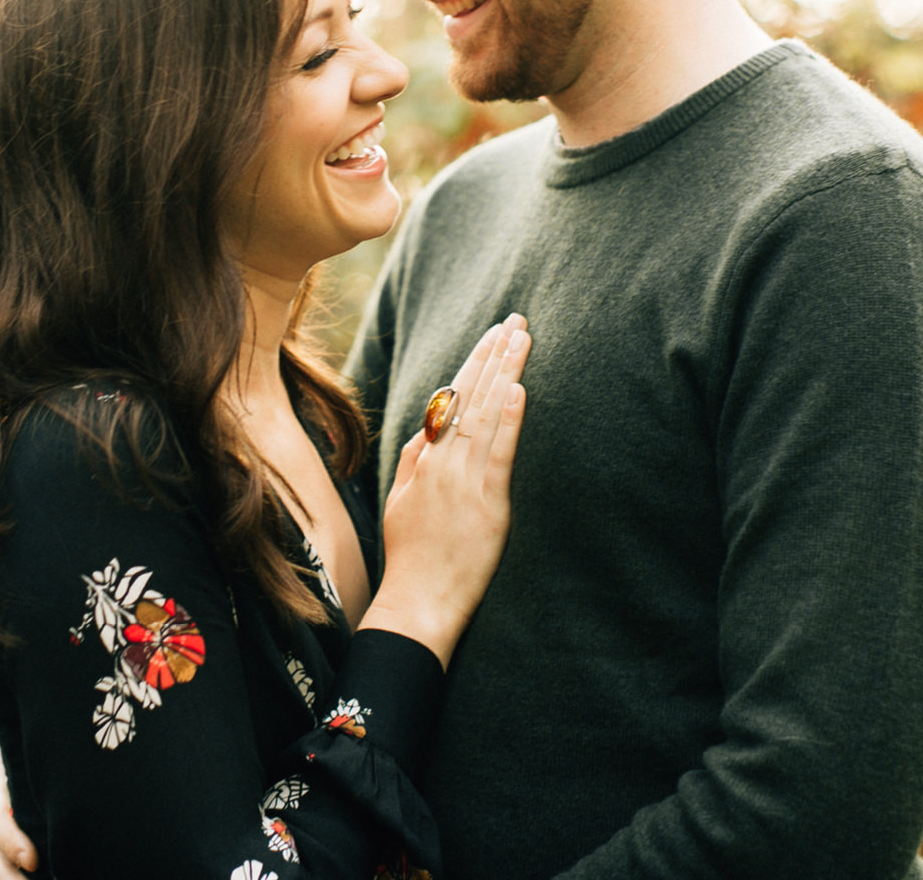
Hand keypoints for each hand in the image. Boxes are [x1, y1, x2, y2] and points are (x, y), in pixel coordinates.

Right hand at [0, 705, 40, 877]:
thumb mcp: (19, 731)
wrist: (31, 761)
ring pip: (0, 871)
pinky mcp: (17, 855)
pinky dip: (28, 879)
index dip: (9, 840)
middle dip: (9, 877)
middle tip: (34, 879)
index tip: (32, 859)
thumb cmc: (28, 744)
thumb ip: (6, 721)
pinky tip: (57, 879)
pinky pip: (16, 873)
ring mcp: (2, 845)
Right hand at [358, 313, 528, 667]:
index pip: (452, 398)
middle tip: (516, 319)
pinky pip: (497, 455)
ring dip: (506, 373)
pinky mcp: (486, 504)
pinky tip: (517, 391)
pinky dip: (507, 420)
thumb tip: (428, 428)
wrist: (416, 602)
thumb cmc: (410, 556)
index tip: (493, 334)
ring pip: (486, 415)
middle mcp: (443, 462)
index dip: (474, 363)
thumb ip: (414, 461)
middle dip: (495, 354)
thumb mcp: (400, 501)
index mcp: (425, 459)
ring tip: (522, 338)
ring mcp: (464, 481)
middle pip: (471, 396)